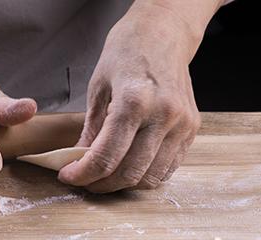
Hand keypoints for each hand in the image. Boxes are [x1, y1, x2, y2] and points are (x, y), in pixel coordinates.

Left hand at [58, 6, 204, 192]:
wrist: (164, 33)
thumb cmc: (128, 51)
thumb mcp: (99, 86)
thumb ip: (91, 128)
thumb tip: (79, 160)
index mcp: (135, 101)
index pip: (106, 157)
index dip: (83, 174)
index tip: (68, 176)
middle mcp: (163, 115)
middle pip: (129, 173)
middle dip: (101, 184)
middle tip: (84, 180)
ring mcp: (182, 125)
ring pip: (150, 177)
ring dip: (124, 184)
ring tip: (104, 175)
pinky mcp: (191, 129)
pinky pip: (168, 167)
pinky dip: (145, 174)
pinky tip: (128, 165)